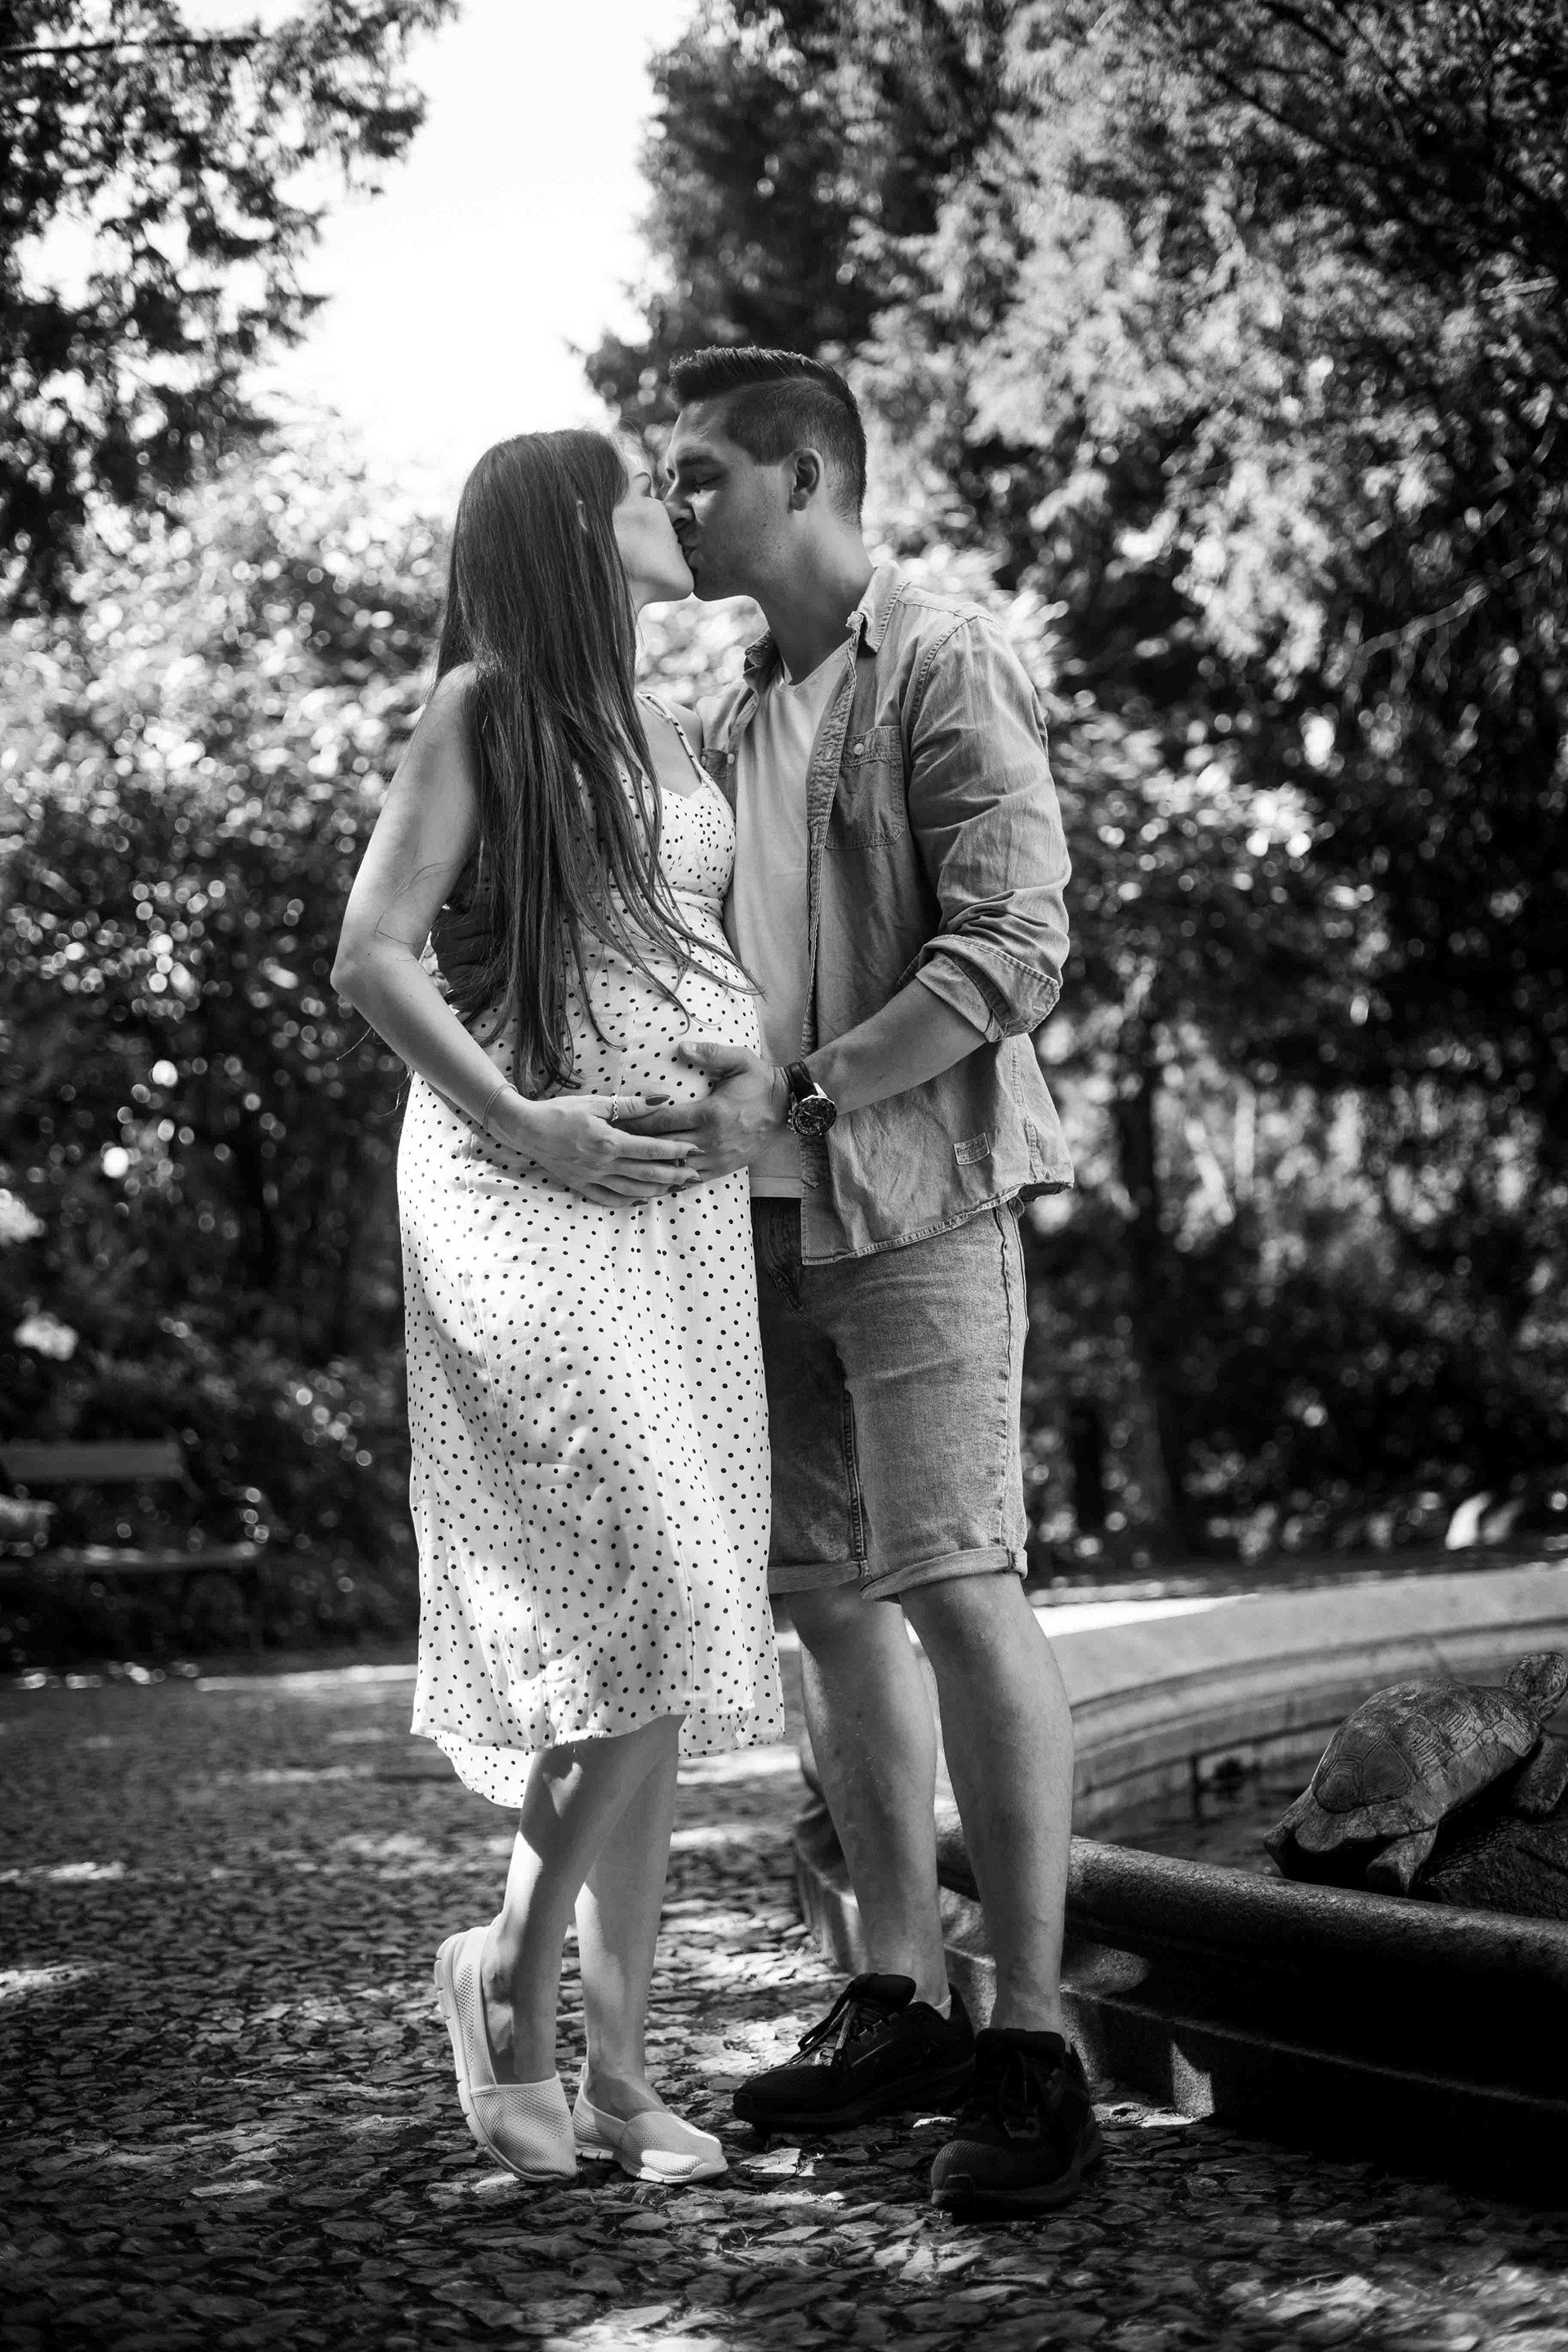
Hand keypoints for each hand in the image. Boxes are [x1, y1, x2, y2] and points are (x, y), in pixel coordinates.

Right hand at [490, 1089, 700, 1204]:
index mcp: (608, 1141)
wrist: (525, 1128)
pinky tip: (643, 1200)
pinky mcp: (580, 1186)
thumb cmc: (560, 1111)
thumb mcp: (596, 1102)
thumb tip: (663, 1099)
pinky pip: (609, 1200)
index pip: (651, 1149)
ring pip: (632, 1191)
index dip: (675, 1151)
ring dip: (657, 1191)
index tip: (694, 1150)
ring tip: (676, 1188)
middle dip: (674, 1175)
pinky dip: (629, 1202)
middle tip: (695, 1175)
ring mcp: (591, 1178)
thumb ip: (631, 1105)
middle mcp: (603, 1164)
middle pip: (647, 1175)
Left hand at [620, 1040, 788, 1174]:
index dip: (636, 1122)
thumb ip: (710, 1053)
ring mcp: (718, 1157)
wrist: (788, 1108)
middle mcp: (711, 1139)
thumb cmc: (761, 1082)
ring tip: (625, 1164)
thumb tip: (682, 1047)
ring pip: (675, 1167)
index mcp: (710, 1113)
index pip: (662, 1120)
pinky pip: (692, 1178)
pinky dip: (671, 1180)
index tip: (615, 1121)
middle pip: (663, 1145)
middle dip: (635, 1144)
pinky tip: (653, 1179)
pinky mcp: (724, 1168)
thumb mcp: (740, 1060)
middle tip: (610, 1143)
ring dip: (650, 1166)